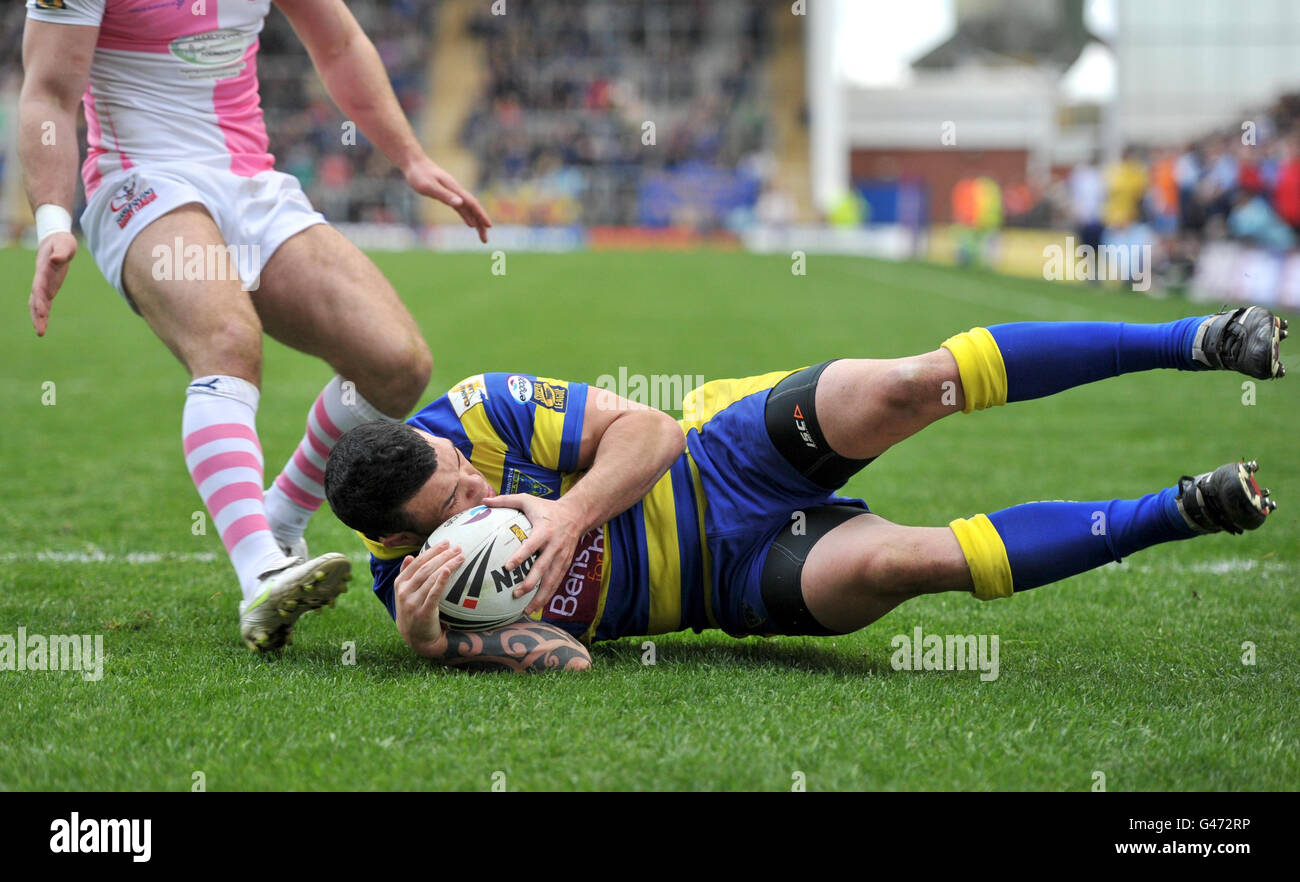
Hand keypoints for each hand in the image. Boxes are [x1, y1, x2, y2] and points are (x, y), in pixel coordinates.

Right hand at [30, 231, 76, 336]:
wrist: (54, 239)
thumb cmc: (61, 241)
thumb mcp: (64, 244)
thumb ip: (61, 252)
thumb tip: (56, 259)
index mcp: (44, 269)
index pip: (40, 287)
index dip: (40, 300)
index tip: (42, 312)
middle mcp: (40, 278)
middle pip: (36, 299)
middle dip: (38, 314)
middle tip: (40, 330)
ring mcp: (43, 284)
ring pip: (37, 303)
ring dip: (38, 317)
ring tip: (40, 333)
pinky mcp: (48, 287)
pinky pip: (44, 302)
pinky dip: (43, 312)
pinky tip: (43, 324)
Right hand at [393, 540, 463, 655]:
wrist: (416, 639)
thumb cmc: (413, 611)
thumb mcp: (405, 594)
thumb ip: (406, 575)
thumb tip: (409, 556)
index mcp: (399, 584)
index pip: (417, 563)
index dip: (431, 551)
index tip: (446, 542)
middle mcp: (404, 592)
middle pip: (425, 568)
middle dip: (442, 555)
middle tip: (458, 547)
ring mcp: (412, 602)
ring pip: (430, 578)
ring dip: (446, 564)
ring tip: (461, 557)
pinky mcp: (423, 613)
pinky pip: (433, 594)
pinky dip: (440, 581)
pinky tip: (448, 571)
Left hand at [402, 156, 491, 242]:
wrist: (414, 162)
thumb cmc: (419, 174)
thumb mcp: (429, 187)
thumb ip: (445, 195)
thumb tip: (460, 204)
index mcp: (455, 189)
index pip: (472, 204)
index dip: (481, 215)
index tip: (489, 226)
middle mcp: (457, 191)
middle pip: (473, 208)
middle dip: (481, 223)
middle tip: (485, 240)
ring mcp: (453, 192)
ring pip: (469, 209)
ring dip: (476, 222)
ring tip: (482, 235)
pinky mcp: (447, 194)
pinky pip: (461, 208)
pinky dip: (467, 216)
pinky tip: (470, 224)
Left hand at [485, 494, 584, 616]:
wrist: (576, 514)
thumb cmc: (547, 507)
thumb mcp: (528, 499)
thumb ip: (506, 500)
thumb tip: (484, 501)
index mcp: (544, 531)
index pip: (532, 546)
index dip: (521, 556)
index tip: (508, 567)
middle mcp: (555, 546)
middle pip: (543, 568)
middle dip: (530, 582)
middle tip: (516, 594)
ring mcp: (562, 557)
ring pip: (552, 580)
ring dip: (540, 596)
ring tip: (527, 610)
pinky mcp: (565, 564)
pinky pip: (556, 582)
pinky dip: (548, 596)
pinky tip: (536, 607)